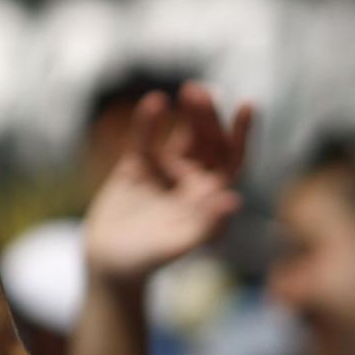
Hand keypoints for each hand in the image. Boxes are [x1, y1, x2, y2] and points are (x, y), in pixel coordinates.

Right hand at [82, 82, 254, 286]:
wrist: (108, 265)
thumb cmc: (146, 262)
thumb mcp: (175, 245)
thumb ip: (205, 225)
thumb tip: (234, 200)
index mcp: (209, 200)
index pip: (232, 162)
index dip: (241, 135)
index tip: (246, 105)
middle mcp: (193, 183)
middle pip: (209, 143)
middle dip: (209, 118)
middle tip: (200, 92)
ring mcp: (167, 172)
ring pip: (185, 136)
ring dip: (190, 114)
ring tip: (189, 90)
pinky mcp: (138, 166)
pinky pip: (147, 139)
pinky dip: (149, 121)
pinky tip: (155, 102)